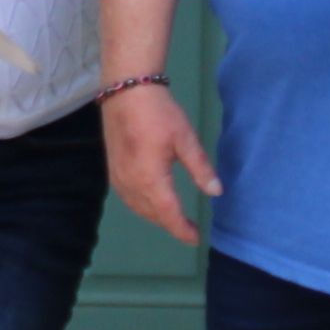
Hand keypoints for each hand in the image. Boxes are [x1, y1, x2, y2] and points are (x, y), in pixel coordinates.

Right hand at [102, 80, 215, 249]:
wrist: (127, 92)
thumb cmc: (159, 114)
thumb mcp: (186, 139)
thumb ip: (201, 168)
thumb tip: (216, 193)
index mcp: (151, 179)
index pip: (169, 215)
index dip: (183, 229)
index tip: (196, 237)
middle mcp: (131, 185)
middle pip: (153, 215)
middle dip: (171, 224)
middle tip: (189, 229)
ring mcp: (118, 179)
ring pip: (138, 209)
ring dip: (156, 217)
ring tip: (173, 218)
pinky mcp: (112, 171)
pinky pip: (128, 199)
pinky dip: (142, 207)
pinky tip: (151, 202)